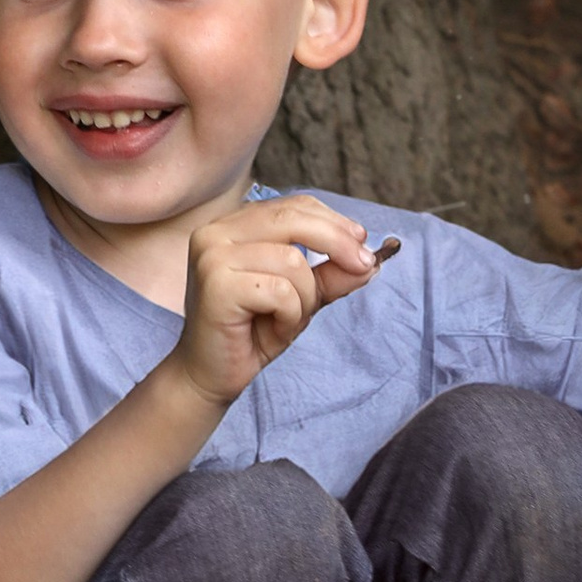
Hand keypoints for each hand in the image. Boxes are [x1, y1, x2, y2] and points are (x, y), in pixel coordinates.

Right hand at [173, 196, 388, 407]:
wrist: (211, 375)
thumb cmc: (252, 332)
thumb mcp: (302, 297)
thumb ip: (331, 274)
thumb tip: (370, 259)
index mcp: (232, 225)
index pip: (293, 206)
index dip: (334, 222)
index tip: (363, 244)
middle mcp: (216, 232)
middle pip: (294, 220)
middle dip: (339, 245)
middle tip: (365, 268)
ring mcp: (211, 255)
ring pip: (293, 261)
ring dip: (306, 298)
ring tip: (286, 319)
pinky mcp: (216, 284)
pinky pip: (281, 291)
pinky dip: (290, 315)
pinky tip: (272, 328)